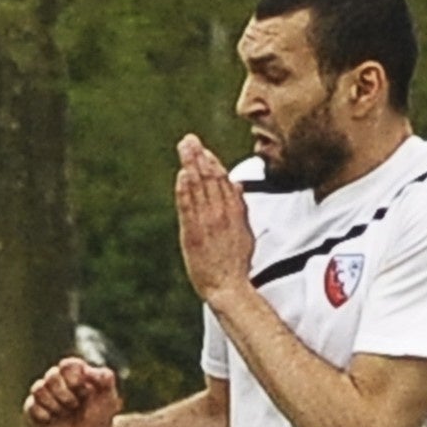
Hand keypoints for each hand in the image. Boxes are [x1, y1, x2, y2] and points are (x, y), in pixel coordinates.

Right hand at [23, 356, 123, 426]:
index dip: (73, 378)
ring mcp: (46, 397)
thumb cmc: (101, 418)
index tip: (85, 391)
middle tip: (75, 405)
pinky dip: (41, 413)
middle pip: (51, 376)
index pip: (67, 365)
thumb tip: (88, 370)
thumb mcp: (109, 397)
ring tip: (63, 413)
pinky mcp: (35, 413)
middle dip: (64, 393)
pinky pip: (29, 406)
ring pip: (38, 388)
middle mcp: (58, 383)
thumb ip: (105, 378)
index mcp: (75, 375)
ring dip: (53, 403)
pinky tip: (50, 419)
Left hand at [175, 134, 256, 302]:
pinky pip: (188, 207)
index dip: (211, 162)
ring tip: (184, 148)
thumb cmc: (236, 263)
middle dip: (198, 157)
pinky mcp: (192, 233)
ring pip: (198, 188)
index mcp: (234, 211)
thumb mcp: (245, 231)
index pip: (222, 180)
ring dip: (190, 166)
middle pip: (209, 178)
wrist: (228, 286)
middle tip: (188, 140)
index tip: (203, 150)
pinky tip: (181, 175)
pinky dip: (184, 190)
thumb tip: (236, 186)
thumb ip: (240, 207)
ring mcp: (207, 222)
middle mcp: (221, 213)